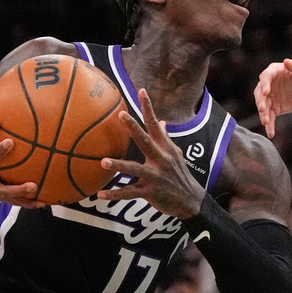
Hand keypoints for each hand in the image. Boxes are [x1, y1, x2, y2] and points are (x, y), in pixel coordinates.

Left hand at [97, 88, 205, 219]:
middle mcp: (161, 159)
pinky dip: (114, 194)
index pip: (155, 123)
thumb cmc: (180, 175)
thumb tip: (161, 121)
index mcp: (165, 148)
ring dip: (119, 165)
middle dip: (133, 127)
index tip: (141, 91)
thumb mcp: (176, 154)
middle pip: (145, 140)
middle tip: (121, 115)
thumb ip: (165, 138)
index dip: (148, 107)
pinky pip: (130, 193)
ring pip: (134, 169)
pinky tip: (99, 194)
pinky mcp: (150, 192)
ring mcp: (156, 176)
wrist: (191, 201)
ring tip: (103, 161)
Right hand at [254, 57, 291, 137]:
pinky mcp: (274, 108)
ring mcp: (270, 98)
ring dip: (263, 114)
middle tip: (262, 109)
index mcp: (273, 72)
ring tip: (266, 122)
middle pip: (259, 93)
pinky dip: (269, 125)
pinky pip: (270, 117)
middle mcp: (268, 85)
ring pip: (263, 107)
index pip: (265, 77)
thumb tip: (287, 62)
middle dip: (260, 102)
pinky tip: (270, 133)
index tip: (266, 92)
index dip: (264, 84)